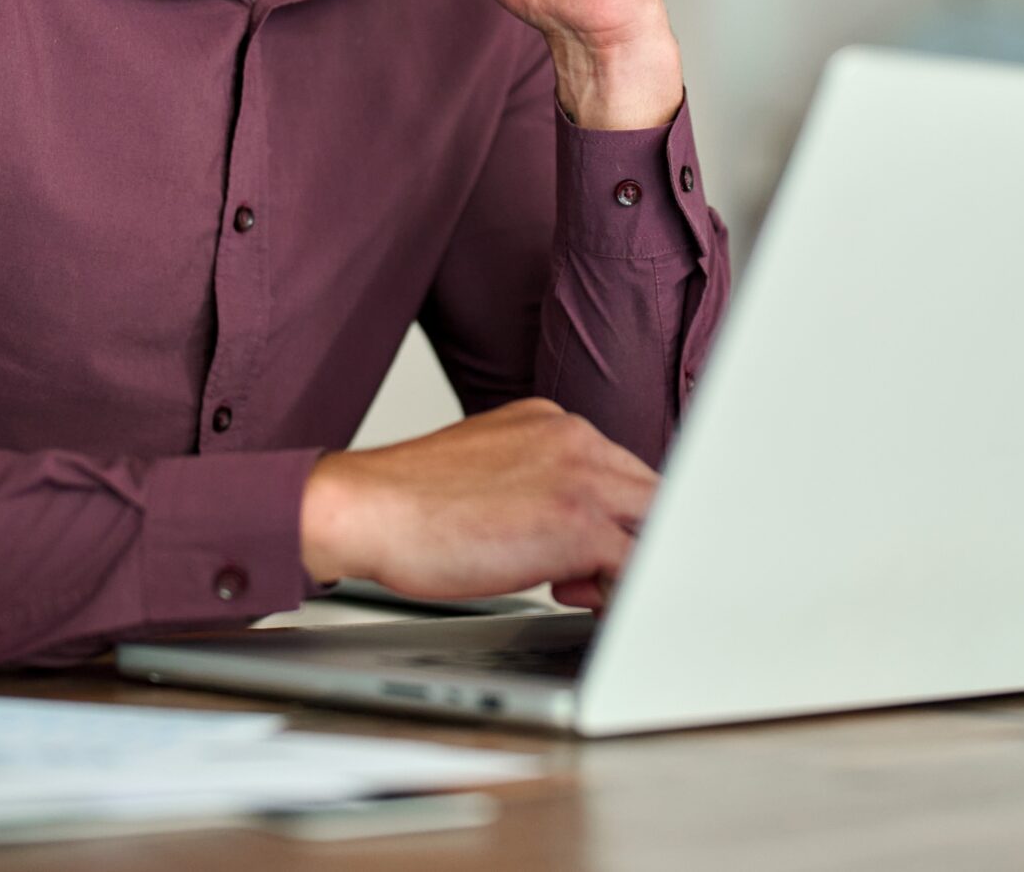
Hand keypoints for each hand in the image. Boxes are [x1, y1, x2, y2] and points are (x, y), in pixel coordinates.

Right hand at [299, 398, 654, 611]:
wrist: (368, 508)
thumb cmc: (415, 504)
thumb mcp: (492, 471)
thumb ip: (540, 485)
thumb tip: (567, 535)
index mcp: (555, 423)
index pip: (621, 470)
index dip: (614, 516)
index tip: (590, 551)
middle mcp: (577, 439)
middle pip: (651, 493)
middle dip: (631, 541)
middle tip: (580, 578)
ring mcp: (581, 478)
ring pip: (654, 524)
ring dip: (628, 564)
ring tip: (571, 588)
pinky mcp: (577, 523)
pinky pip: (637, 562)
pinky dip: (622, 589)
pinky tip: (577, 599)